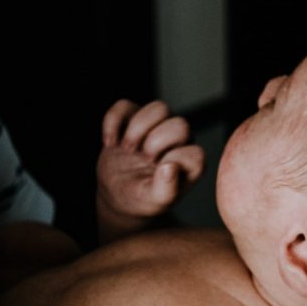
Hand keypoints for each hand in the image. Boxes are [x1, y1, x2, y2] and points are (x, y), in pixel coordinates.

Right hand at [96, 99, 204, 242]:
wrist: (117, 193)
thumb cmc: (142, 198)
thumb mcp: (155, 201)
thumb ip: (166, 189)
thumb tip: (170, 166)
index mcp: (189, 162)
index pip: (195, 152)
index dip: (175, 160)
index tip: (157, 171)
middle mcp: (179, 141)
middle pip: (180, 125)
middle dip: (157, 142)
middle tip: (143, 159)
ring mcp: (156, 126)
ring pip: (159, 108)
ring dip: (138, 128)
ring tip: (127, 148)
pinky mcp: (133, 118)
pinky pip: (124, 105)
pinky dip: (113, 123)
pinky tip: (111, 143)